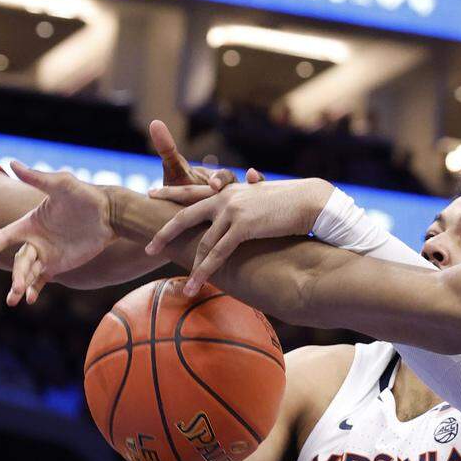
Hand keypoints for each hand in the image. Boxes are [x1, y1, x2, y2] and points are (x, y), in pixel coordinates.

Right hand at [0, 162, 114, 304]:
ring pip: (28, 273)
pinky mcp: (60, 264)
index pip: (2, 238)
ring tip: (16, 300)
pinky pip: (43, 279)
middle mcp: (34, 240)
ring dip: (21, 285)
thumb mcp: (61, 185)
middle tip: (17, 290)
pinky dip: (36, 288)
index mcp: (29, 223)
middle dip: (15, 276)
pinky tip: (31, 299)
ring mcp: (47, 253)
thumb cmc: (85, 196)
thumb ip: (37, 178)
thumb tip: (12, 162)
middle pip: (18, 261)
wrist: (109, 214)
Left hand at [144, 121, 333, 295]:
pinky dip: (205, 271)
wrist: (310, 199)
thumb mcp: (267, 192)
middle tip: (149, 247)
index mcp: (230, 191)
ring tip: (183, 286)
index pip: (194, 191)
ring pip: (203, 242)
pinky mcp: (243, 227)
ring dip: (192, 267)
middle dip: (166, 232)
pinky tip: (196, 285)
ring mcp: (232, 211)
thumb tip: (250, 174)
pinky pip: (218, 253)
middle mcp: (225, 198)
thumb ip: (254, 188)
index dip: (172, 193)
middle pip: (186, 215)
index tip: (152, 193)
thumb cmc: (294, 198)